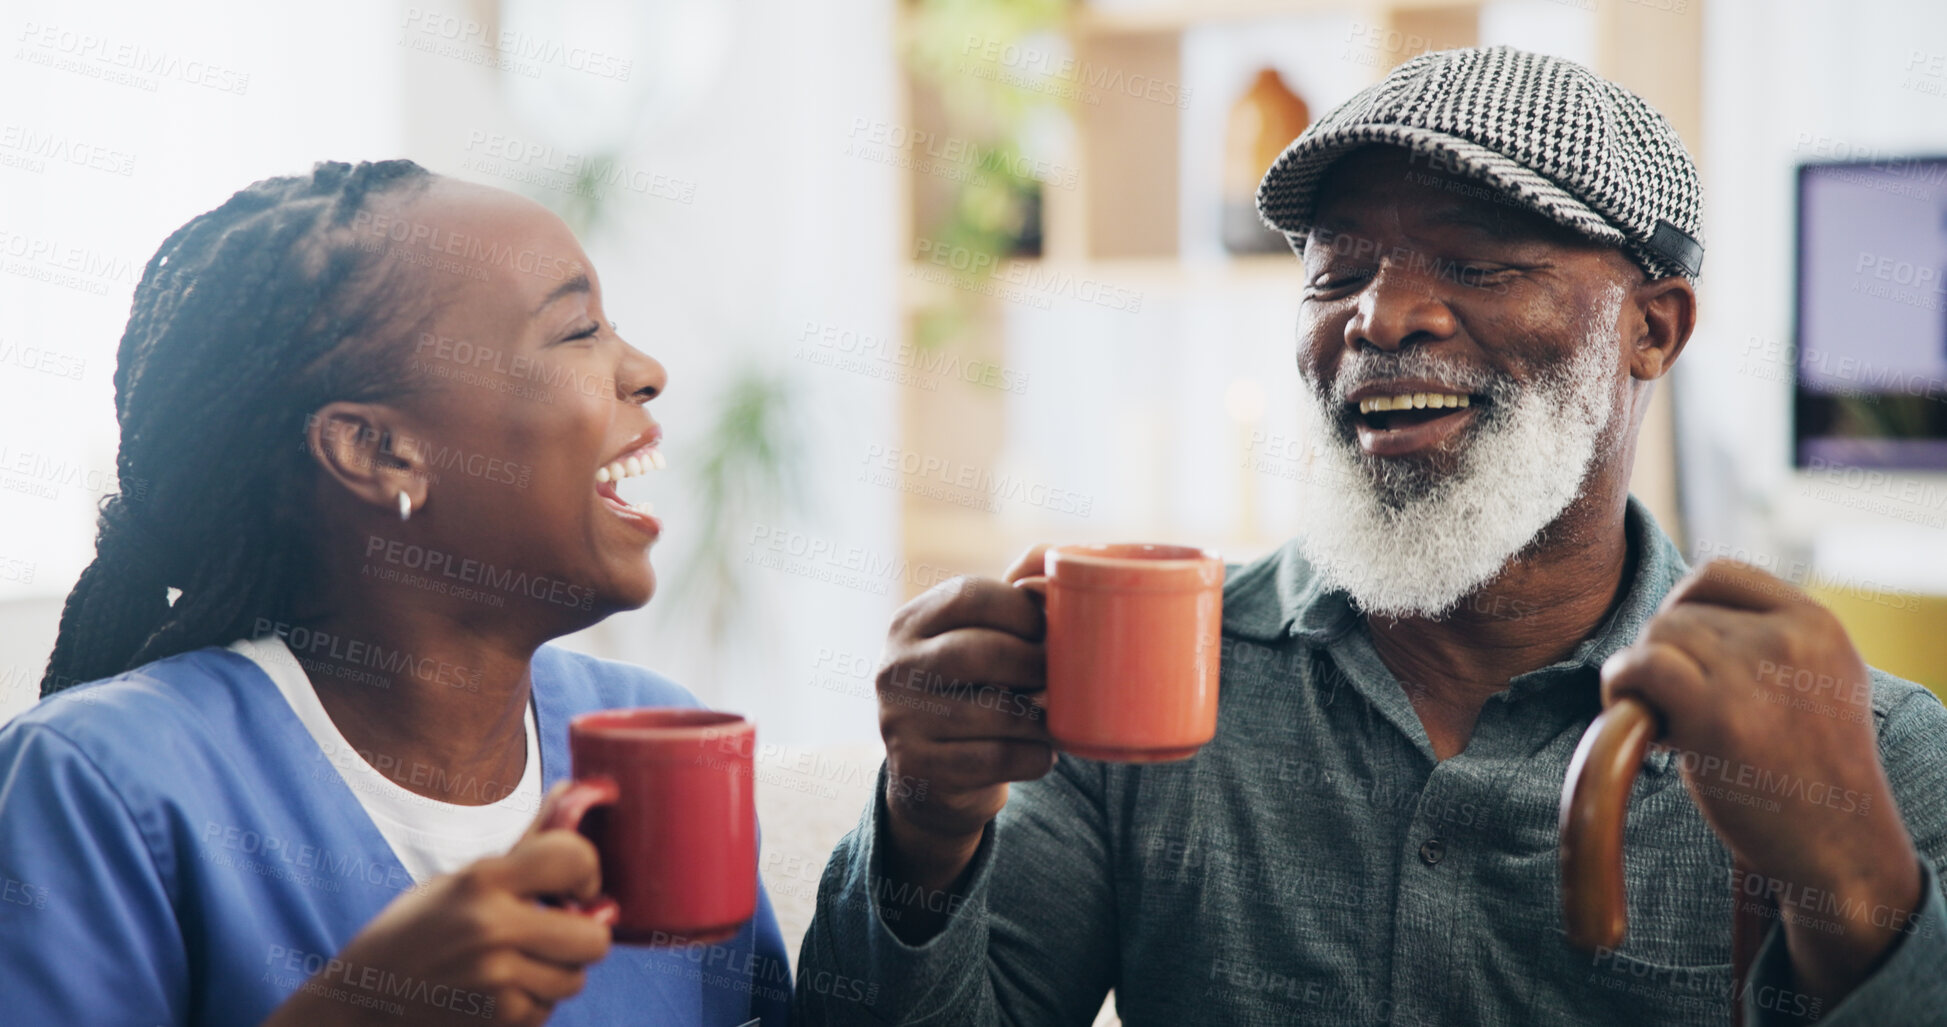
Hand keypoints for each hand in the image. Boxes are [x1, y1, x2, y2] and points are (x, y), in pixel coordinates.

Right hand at [262, 781, 612, 1026]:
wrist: (361, 1001)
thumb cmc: (415, 930)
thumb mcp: (460, 880)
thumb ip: (524, 846)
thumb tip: (574, 791)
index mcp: (482, 880)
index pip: (573, 858)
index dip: (588, 871)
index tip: (578, 885)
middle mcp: (491, 927)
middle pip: (595, 938)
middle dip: (582, 936)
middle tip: (555, 932)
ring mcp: (495, 978)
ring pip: (573, 979)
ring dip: (554, 974)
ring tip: (514, 963)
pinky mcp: (496, 1019)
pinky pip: (546, 1010)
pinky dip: (530, 1003)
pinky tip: (495, 991)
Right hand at [875, 546, 1055, 913]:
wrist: (936, 778)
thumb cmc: (976, 693)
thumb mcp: (982, 642)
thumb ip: (1017, 599)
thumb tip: (1051, 569)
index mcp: (910, 623)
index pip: (969, 595)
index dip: (1022, 608)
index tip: (1047, 629)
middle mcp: (893, 666)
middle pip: (977, 651)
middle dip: (1032, 663)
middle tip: (1055, 677)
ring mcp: (898, 718)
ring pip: (990, 710)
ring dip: (1038, 715)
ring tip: (1055, 717)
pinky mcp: (915, 766)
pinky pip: (993, 758)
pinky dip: (1033, 755)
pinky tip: (1043, 752)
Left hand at [1601, 559, 1922, 1002]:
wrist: (1839, 847)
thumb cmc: (1814, 772)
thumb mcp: (1820, 682)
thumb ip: (1770, 641)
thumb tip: (1679, 617)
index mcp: (1818, 624)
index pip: (1719, 574)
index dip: (1682, 606)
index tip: (1679, 652)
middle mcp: (1789, 639)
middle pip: (1679, 612)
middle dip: (1663, 656)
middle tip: (1674, 707)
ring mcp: (1753, 672)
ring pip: (1656, 636)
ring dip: (1639, 674)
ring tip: (1662, 720)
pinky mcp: (1717, 714)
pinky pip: (1640, 666)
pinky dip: (1620, 686)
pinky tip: (1635, 719)